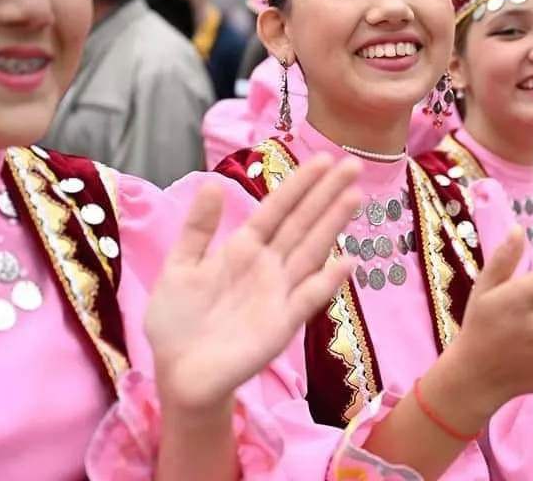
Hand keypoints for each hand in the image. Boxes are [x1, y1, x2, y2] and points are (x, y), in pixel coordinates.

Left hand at [145, 155, 362, 415]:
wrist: (177, 374)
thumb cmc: (178, 321)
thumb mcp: (180, 266)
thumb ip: (198, 228)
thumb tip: (213, 183)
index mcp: (244, 249)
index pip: (277, 209)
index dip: (299, 184)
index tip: (323, 158)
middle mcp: (268, 266)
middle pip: (302, 223)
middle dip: (327, 194)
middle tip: (354, 164)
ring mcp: (279, 294)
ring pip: (311, 251)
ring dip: (332, 225)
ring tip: (355, 196)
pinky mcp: (282, 324)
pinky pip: (308, 299)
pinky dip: (327, 282)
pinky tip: (347, 262)